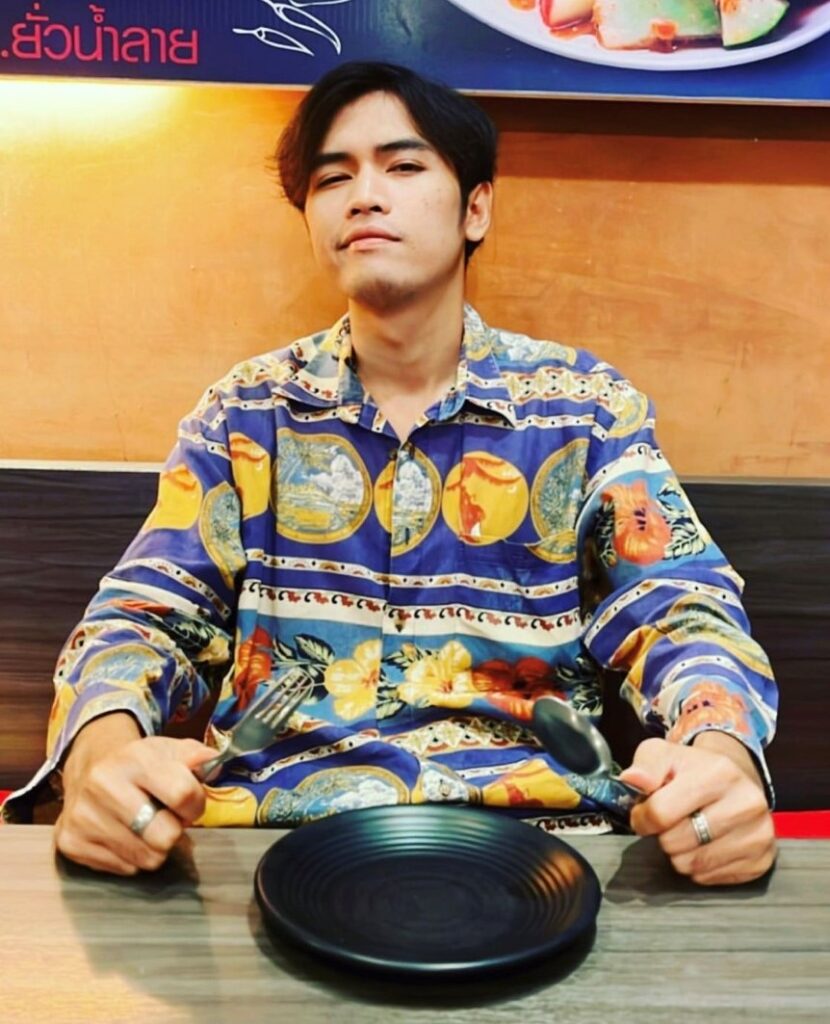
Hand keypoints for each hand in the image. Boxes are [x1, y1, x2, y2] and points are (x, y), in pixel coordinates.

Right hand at [55, 712, 216, 875]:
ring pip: (145, 858)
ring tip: (145, 826)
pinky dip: (130, 857)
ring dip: (153, 847)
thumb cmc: (139, 764)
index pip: (183, 795)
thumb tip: (213, 760)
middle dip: (174, 831)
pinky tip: (123, 835)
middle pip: (164, 836)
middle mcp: (104, 785)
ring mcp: (84, 816)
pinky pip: (122, 868)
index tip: (190, 805)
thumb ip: (196, 756)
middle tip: (166, 819)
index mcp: (135, 759)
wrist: (89, 768)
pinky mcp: (70, 842)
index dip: (196, 805)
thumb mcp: (170, 750)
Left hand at [618, 732, 775, 885]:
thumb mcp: (663, 754)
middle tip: (671, 821)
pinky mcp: (762, 860)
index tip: (643, 813)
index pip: (661, 813)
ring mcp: (758, 834)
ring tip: (688, 831)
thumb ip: (645, 766)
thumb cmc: (694, 769)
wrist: (735, 779)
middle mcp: (746, 804)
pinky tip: (705, 844)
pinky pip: (711, 879)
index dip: (642, 818)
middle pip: (676, 843)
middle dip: (663, 835)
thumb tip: (632, 779)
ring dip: (680, 853)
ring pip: (693, 865)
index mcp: (719, 773)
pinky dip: (700, 867)